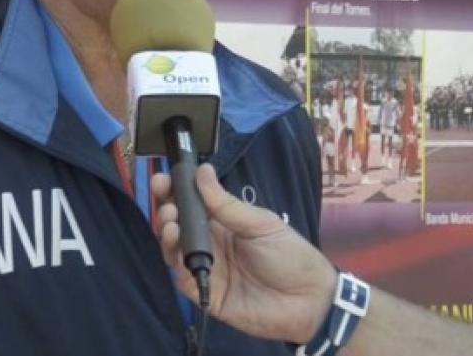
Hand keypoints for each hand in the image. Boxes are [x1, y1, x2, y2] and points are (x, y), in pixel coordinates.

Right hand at [151, 164, 336, 343]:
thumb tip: (202, 171)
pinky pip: (183, 278)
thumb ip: (226, 204)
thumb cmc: (291, 257)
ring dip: (168, 234)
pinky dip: (176, 263)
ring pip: (175, 250)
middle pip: (178, 226)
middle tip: (165, 202)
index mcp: (223, 223)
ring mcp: (207, 268)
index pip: (192, 204)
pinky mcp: (206, 293)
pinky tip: (178, 247)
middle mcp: (211, 244)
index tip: (162, 178)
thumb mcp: (261, 224)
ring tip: (171, 221)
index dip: (174, 191)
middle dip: (166, 210)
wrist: (311, 301)